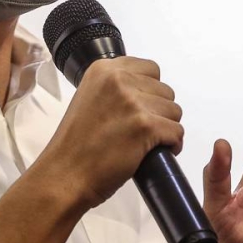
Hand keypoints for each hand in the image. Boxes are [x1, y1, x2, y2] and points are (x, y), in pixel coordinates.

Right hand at [40, 57, 183, 210]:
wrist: (65, 174)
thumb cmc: (74, 145)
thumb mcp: (89, 99)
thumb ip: (113, 89)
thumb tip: (144, 94)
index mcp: (103, 69)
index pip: (150, 68)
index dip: (150, 91)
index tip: (141, 108)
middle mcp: (118, 79)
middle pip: (165, 90)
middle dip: (158, 111)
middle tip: (141, 129)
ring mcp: (132, 102)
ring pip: (174, 111)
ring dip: (166, 128)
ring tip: (147, 142)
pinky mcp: (145, 126)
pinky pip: (177, 131)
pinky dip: (172, 145)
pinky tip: (155, 152)